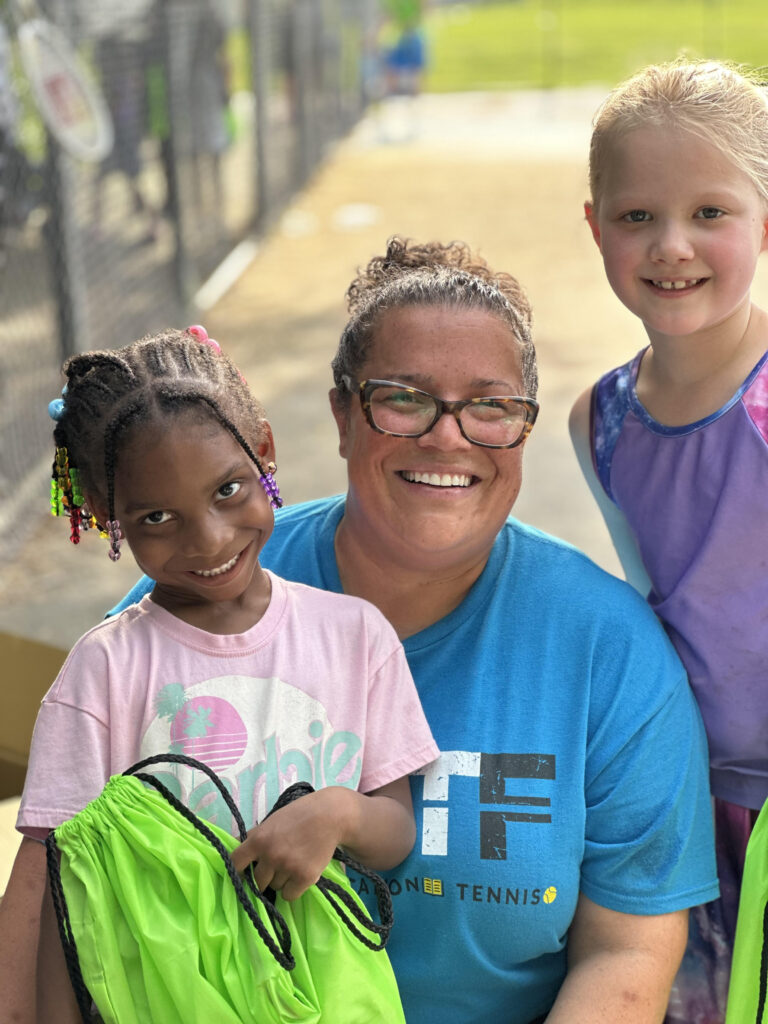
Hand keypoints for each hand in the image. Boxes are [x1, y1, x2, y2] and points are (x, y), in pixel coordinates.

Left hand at [230, 787, 350, 900]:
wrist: (330, 816)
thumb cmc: (298, 816)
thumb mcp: (272, 821)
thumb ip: (254, 835)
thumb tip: (233, 846)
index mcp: (258, 839)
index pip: (235, 863)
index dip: (237, 871)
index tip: (243, 874)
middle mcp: (271, 855)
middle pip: (257, 881)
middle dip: (265, 876)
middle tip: (277, 865)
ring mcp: (288, 867)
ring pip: (275, 887)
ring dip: (281, 880)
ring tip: (293, 863)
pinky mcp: (305, 877)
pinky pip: (289, 895)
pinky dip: (293, 888)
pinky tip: (300, 874)